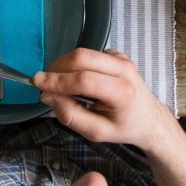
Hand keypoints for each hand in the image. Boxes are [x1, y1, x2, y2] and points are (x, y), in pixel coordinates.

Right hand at [34, 48, 178, 151]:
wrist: (148, 118)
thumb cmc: (123, 127)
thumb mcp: (96, 132)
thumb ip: (71, 115)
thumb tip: (49, 97)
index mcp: (122, 92)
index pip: (84, 80)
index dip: (58, 81)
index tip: (37, 82)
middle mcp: (124, 69)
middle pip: (82, 58)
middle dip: (57, 68)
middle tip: (44, 83)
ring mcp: (122, 59)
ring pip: (84, 52)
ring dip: (65, 65)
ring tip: (60, 85)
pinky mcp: (117, 54)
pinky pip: (90, 54)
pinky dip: (77, 65)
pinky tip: (79, 81)